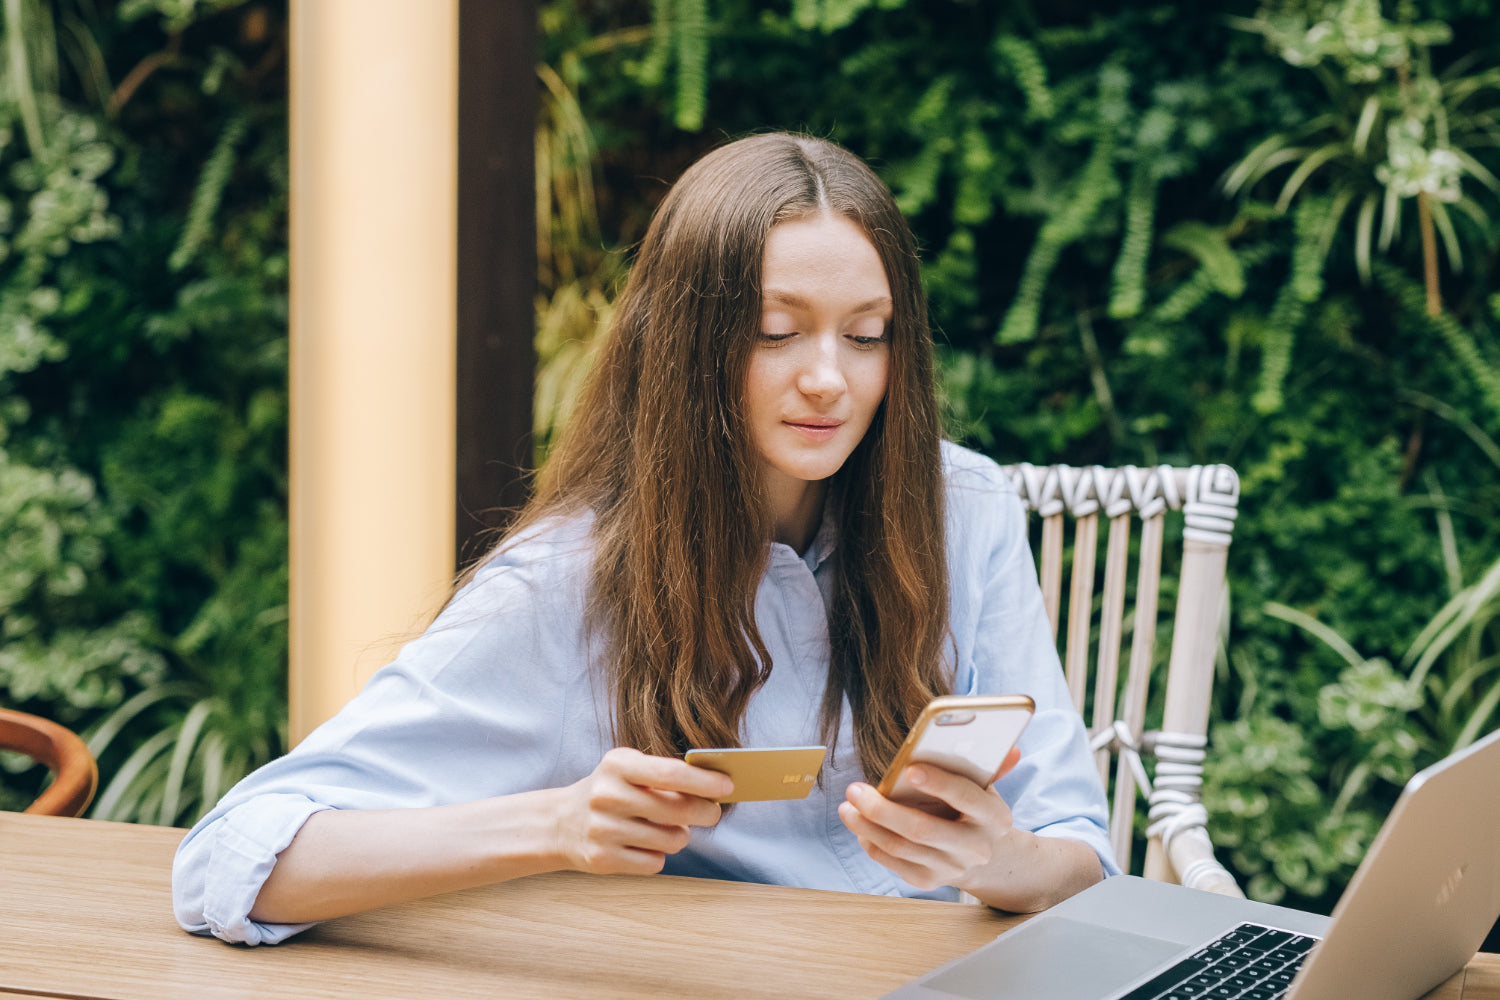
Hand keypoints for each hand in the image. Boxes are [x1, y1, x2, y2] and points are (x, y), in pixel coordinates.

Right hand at [554, 747, 730, 875]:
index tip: (728, 786)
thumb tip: (717, 787)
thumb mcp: (628, 770)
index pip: (670, 773)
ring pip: (671, 839)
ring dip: (680, 836)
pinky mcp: (602, 859)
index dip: (704, 781)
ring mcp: (603, 830)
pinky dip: (658, 855)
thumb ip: (666, 774)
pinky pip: (655, 862)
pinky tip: (645, 845)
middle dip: (706, 812)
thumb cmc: (611, 791)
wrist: (561, 823)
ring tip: (667, 828)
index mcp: (617, 765)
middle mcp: (607, 796)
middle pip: (678, 810)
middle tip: (713, 812)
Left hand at [837, 746, 1020, 894]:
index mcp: (994, 817)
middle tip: (854, 790)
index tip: (909, 768)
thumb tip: (1008, 746)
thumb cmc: (976, 808)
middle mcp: (975, 847)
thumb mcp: (987, 786)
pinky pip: (893, 863)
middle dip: (884, 809)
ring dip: (867, 827)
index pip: (966, 797)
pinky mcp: (929, 880)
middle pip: (923, 829)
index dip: (939, 783)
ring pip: (901, 847)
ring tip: (847, 807)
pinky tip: (858, 827)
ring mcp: (951, 867)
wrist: (985, 855)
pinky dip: (872, 844)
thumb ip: (991, 765)